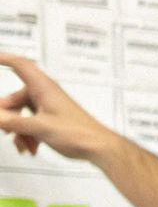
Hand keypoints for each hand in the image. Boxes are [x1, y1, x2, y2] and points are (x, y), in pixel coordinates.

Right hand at [0, 53, 124, 163]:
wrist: (100, 148)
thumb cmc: (78, 133)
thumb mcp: (39, 127)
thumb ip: (13, 122)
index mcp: (44, 88)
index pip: (20, 65)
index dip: (4, 59)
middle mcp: (46, 94)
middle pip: (16, 96)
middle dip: (8, 113)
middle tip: (4, 129)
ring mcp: (50, 107)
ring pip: (24, 113)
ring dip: (19, 129)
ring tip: (23, 143)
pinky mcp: (54, 119)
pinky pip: (33, 122)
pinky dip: (28, 134)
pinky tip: (31, 147)